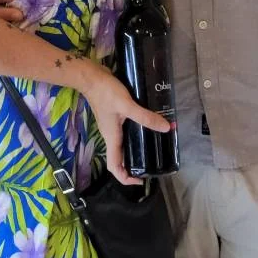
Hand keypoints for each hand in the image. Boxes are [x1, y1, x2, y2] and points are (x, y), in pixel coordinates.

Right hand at [79, 63, 171, 185]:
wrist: (91, 77)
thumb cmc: (106, 93)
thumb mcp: (127, 105)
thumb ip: (145, 117)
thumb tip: (166, 128)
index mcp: (112, 138)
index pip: (114, 167)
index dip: (125, 178)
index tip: (141, 180)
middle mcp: (110, 136)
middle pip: (119, 160)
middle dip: (132, 168)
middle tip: (150, 166)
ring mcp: (111, 127)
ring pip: (121, 148)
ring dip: (133, 154)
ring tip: (150, 151)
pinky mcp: (113, 118)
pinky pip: (124, 135)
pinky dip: (134, 139)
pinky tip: (144, 130)